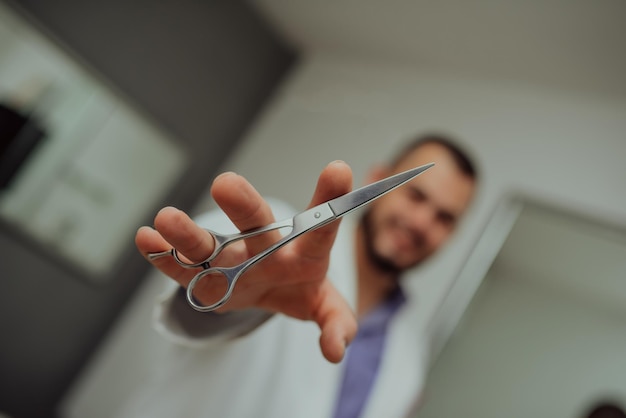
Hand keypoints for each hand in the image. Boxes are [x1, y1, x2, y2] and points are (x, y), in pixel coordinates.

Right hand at [135, 161, 356, 362]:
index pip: (319, 229)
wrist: (271, 291)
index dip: (330, 201)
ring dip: (189, 234)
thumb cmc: (303, 289)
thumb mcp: (327, 308)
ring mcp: (231, 258)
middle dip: (243, 206)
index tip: (339, 170)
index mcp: (303, 253)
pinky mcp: (204, 276)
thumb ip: (338, 324)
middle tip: (226, 185)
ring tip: (167, 218)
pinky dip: (164, 255)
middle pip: (256, 225)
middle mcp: (265, 247)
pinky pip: (182, 267)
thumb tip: (334, 351)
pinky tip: (146, 238)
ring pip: (209, 244)